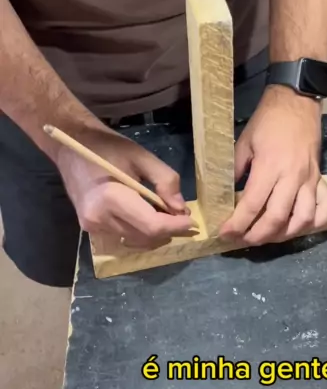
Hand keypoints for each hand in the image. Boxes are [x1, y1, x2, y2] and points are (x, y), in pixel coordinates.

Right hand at [56, 124, 194, 247]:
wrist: (72, 147)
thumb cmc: (107, 147)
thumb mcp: (141, 156)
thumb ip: (165, 181)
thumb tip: (180, 208)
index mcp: (110, 199)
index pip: (151, 226)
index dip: (175, 226)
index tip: (193, 221)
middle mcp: (99, 219)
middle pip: (145, 237)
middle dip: (169, 231)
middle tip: (184, 218)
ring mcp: (92, 226)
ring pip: (136, 241)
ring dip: (155, 233)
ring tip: (167, 216)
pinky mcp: (90, 228)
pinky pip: (124, 237)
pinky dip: (141, 232)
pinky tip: (148, 217)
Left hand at [220, 86, 326, 245]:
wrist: (297, 102)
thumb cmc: (268, 120)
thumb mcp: (245, 141)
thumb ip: (236, 169)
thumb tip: (227, 194)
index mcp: (270, 166)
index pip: (252, 204)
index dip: (237, 224)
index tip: (225, 233)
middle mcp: (292, 177)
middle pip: (277, 219)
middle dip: (257, 236)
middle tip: (242, 240)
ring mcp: (309, 180)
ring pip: (302, 219)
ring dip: (283, 235)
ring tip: (267, 237)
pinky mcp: (319, 179)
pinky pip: (323, 208)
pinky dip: (312, 224)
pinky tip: (297, 227)